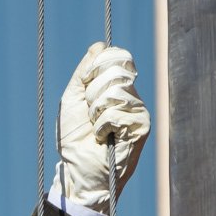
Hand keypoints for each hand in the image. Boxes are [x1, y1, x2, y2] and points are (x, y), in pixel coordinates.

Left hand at [52, 42, 150, 213]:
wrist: (78, 169)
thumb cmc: (74, 138)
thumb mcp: (73, 98)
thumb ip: (83, 72)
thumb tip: (99, 45)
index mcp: (116, 87)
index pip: (117, 56)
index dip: (97, 64)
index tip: (85, 82)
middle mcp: (131, 96)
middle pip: (116, 69)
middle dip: (93, 91)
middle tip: (90, 113)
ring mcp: (139, 110)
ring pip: (115, 91)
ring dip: (95, 111)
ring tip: (96, 127)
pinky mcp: (142, 126)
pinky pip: (116, 112)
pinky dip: (102, 125)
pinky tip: (104, 137)